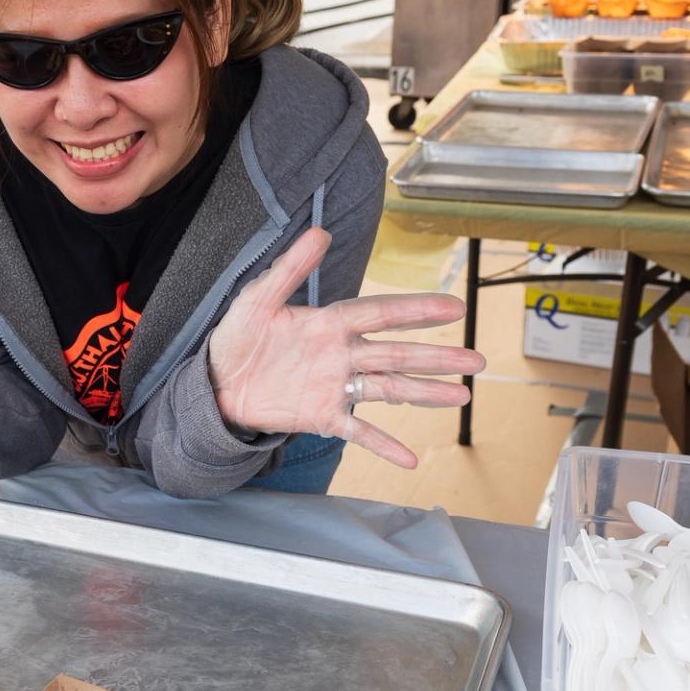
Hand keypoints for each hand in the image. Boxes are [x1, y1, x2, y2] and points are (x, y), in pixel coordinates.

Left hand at [205, 228, 485, 468]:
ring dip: (425, 394)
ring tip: (462, 396)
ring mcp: (334, 387)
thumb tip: (318, 232)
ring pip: (388, 389)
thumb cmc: (235, 338)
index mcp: (330, 323)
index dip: (416, 310)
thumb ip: (289, 269)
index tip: (453, 306)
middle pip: (397, 354)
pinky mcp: (321, 417)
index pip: (381, 314)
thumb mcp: (257, 299)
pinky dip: (382, 444)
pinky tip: (409, 458)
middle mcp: (341, 354)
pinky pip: (357, 431)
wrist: (212, 385)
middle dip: (437, 356)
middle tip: (477, 359)